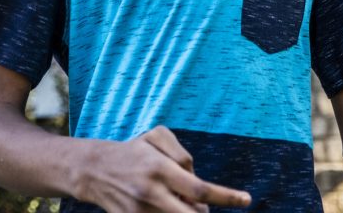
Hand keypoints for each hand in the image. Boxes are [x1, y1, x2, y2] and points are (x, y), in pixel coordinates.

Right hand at [78, 125, 251, 211]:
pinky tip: (168, 205)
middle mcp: (151, 193)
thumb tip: (197, 187)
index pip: (200, 188)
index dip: (227, 197)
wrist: (95, 171)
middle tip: (206, 206)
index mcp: (160, 169)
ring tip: (180, 199)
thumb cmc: (134, 150)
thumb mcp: (158, 137)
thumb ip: (184, 156)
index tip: (246, 200)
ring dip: (188, 212)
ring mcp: (141, 212)